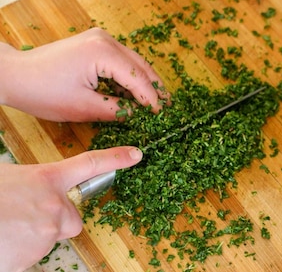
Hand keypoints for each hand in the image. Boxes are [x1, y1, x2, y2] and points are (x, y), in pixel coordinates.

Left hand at [0, 27, 169, 121]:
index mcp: (102, 52)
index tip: (162, 113)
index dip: (151, 98)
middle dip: (154, 86)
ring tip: (155, 100)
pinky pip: (119, 59)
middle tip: (168, 105)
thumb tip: (138, 115)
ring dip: (142, 80)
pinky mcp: (94, 43)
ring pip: (132, 61)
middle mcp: (105, 40)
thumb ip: (116, 109)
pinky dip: (128, 75)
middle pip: (139, 65)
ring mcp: (99, 39)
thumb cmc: (42, 91)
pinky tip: (134, 91)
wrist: (14, 74)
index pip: (137, 78)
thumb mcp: (82, 107)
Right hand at [0, 146, 142, 271]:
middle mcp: (54, 206)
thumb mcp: (8, 178)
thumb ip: (29, 186)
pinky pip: (31, 258)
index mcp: (47, 179)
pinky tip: (3, 243)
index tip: (136, 155)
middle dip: (52, 221)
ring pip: (48, 240)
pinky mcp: (33, 257)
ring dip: (29, 238)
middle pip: (70, 220)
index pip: (90, 164)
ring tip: (4, 228)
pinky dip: (17, 255)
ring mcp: (46, 233)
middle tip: (20, 218)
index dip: (116, 158)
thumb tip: (30, 194)